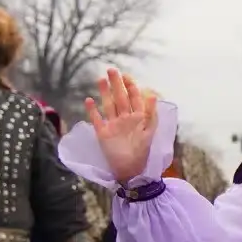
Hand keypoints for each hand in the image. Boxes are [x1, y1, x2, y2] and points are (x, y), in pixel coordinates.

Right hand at [84, 69, 158, 183]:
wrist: (130, 171)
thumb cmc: (142, 153)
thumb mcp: (149, 132)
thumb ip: (151, 114)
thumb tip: (153, 95)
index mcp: (137, 118)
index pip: (134, 98)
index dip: (131, 87)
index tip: (127, 76)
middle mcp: (124, 119)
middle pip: (120, 98)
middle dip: (117, 84)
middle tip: (112, 70)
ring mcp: (112, 125)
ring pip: (108, 105)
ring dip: (105, 93)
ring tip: (100, 79)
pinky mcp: (102, 134)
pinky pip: (96, 120)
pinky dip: (92, 111)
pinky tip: (88, 100)